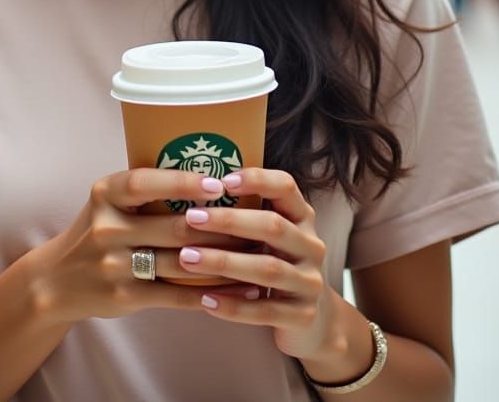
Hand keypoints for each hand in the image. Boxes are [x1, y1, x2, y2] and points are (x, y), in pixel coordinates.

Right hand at [32, 168, 264, 325]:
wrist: (58, 280)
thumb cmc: (97, 229)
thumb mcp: (108, 200)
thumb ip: (146, 188)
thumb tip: (211, 170)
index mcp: (105, 194)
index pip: (143, 182)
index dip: (182, 182)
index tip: (218, 183)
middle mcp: (107, 228)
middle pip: (174, 226)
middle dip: (221, 226)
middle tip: (258, 222)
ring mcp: (116, 265)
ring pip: (183, 262)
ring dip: (225, 259)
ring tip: (259, 255)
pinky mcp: (127, 297)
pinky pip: (179, 295)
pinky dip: (213, 293)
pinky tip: (240, 291)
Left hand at [173, 168, 334, 362]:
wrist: (312, 319)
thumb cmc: (276, 262)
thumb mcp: (271, 234)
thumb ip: (247, 212)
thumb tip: (193, 185)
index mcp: (302, 217)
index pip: (286, 187)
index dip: (256, 180)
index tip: (221, 180)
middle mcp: (311, 246)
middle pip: (273, 226)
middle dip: (229, 221)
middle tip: (191, 218)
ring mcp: (309, 282)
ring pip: (267, 269)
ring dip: (224, 262)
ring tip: (187, 258)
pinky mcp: (303, 316)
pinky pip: (265, 311)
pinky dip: (234, 306)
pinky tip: (206, 299)